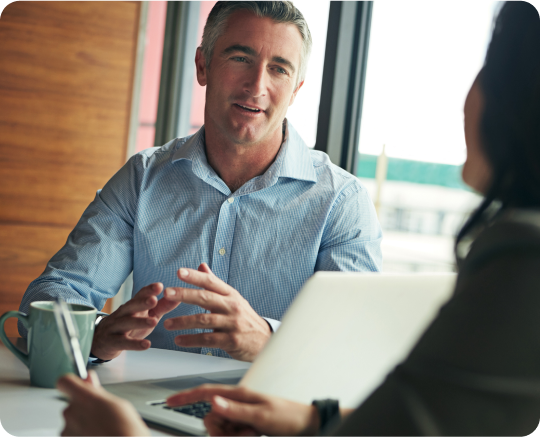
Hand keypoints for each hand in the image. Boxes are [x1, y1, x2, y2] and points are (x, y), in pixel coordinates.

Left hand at [57, 371, 149, 436]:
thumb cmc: (125, 430)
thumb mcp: (118, 404)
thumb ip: (98, 391)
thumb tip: (89, 379)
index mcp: (84, 398)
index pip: (65, 382)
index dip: (73, 383)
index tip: (82, 386)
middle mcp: (71, 413)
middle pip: (72, 403)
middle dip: (84, 406)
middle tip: (101, 414)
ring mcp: (67, 431)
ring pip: (73, 420)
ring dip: (83, 423)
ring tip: (102, 428)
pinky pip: (72, 434)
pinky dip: (82, 435)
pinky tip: (97, 435)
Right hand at [91, 282, 179, 359]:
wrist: (102, 341)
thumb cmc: (129, 325)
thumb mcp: (146, 315)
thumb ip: (162, 306)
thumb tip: (178, 297)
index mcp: (132, 305)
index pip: (139, 295)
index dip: (148, 290)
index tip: (159, 286)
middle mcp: (123, 313)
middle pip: (131, 306)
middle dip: (142, 302)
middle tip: (154, 300)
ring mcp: (116, 327)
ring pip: (126, 323)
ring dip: (140, 322)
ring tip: (154, 322)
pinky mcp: (113, 342)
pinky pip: (123, 342)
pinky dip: (134, 344)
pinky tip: (146, 345)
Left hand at [163, 263, 270, 361]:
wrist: (265, 340)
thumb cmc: (244, 318)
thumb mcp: (232, 299)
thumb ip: (215, 284)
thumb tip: (201, 266)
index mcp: (230, 295)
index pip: (211, 282)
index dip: (195, 276)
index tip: (179, 272)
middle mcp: (232, 307)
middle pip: (205, 298)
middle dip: (184, 295)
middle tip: (167, 293)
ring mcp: (232, 323)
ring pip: (204, 320)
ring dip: (183, 322)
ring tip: (168, 323)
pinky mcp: (232, 340)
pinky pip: (208, 340)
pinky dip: (191, 340)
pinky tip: (179, 340)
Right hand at [167, 384, 319, 436]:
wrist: (307, 426)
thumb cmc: (288, 417)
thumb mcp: (261, 416)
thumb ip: (235, 411)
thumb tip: (212, 402)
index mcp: (239, 395)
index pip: (207, 392)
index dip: (186, 396)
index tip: (169, 400)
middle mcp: (238, 403)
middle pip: (211, 418)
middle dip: (221, 431)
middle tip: (244, 434)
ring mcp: (242, 415)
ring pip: (221, 429)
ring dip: (233, 436)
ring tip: (253, 435)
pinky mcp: (246, 426)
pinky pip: (231, 434)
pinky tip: (252, 436)